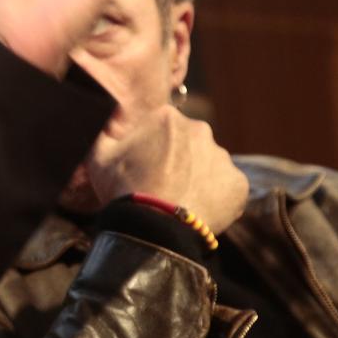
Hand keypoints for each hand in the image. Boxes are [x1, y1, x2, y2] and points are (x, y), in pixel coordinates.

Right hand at [85, 104, 247, 232]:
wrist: (154, 228)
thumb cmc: (124, 189)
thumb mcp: (99, 154)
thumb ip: (106, 126)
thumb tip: (112, 109)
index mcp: (168, 117)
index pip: (163, 126)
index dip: (153, 146)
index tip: (145, 166)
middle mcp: (200, 130)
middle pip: (190, 143)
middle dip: (179, 160)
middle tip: (163, 185)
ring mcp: (222, 157)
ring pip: (209, 166)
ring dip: (198, 178)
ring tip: (179, 202)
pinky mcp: (238, 184)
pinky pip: (227, 188)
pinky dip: (216, 198)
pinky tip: (196, 211)